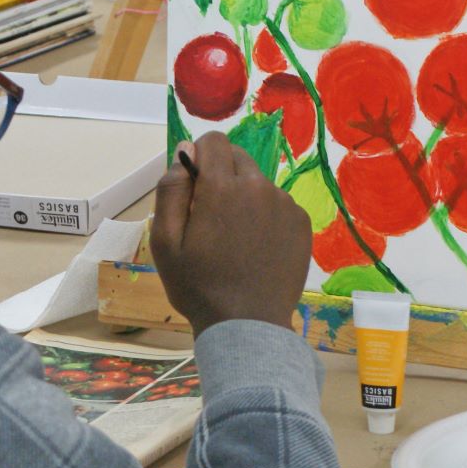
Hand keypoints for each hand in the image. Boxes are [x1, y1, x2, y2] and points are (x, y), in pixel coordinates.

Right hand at [150, 132, 311, 335]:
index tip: (194, 184)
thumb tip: (185, 151)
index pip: (213, 141)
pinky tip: (256, 248)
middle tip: (212, 217)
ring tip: (235, 238)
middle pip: (238, 158)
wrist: (247, 326)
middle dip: (222, 176)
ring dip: (245, 197)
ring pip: (259, 183)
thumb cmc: (198, 286)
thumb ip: (171, 190)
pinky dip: (266, 216)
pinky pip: (279, 204)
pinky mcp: (301, 224)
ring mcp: (285, 205)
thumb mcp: (165, 242)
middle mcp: (259, 187)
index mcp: (222, 187)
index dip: (199, 157)